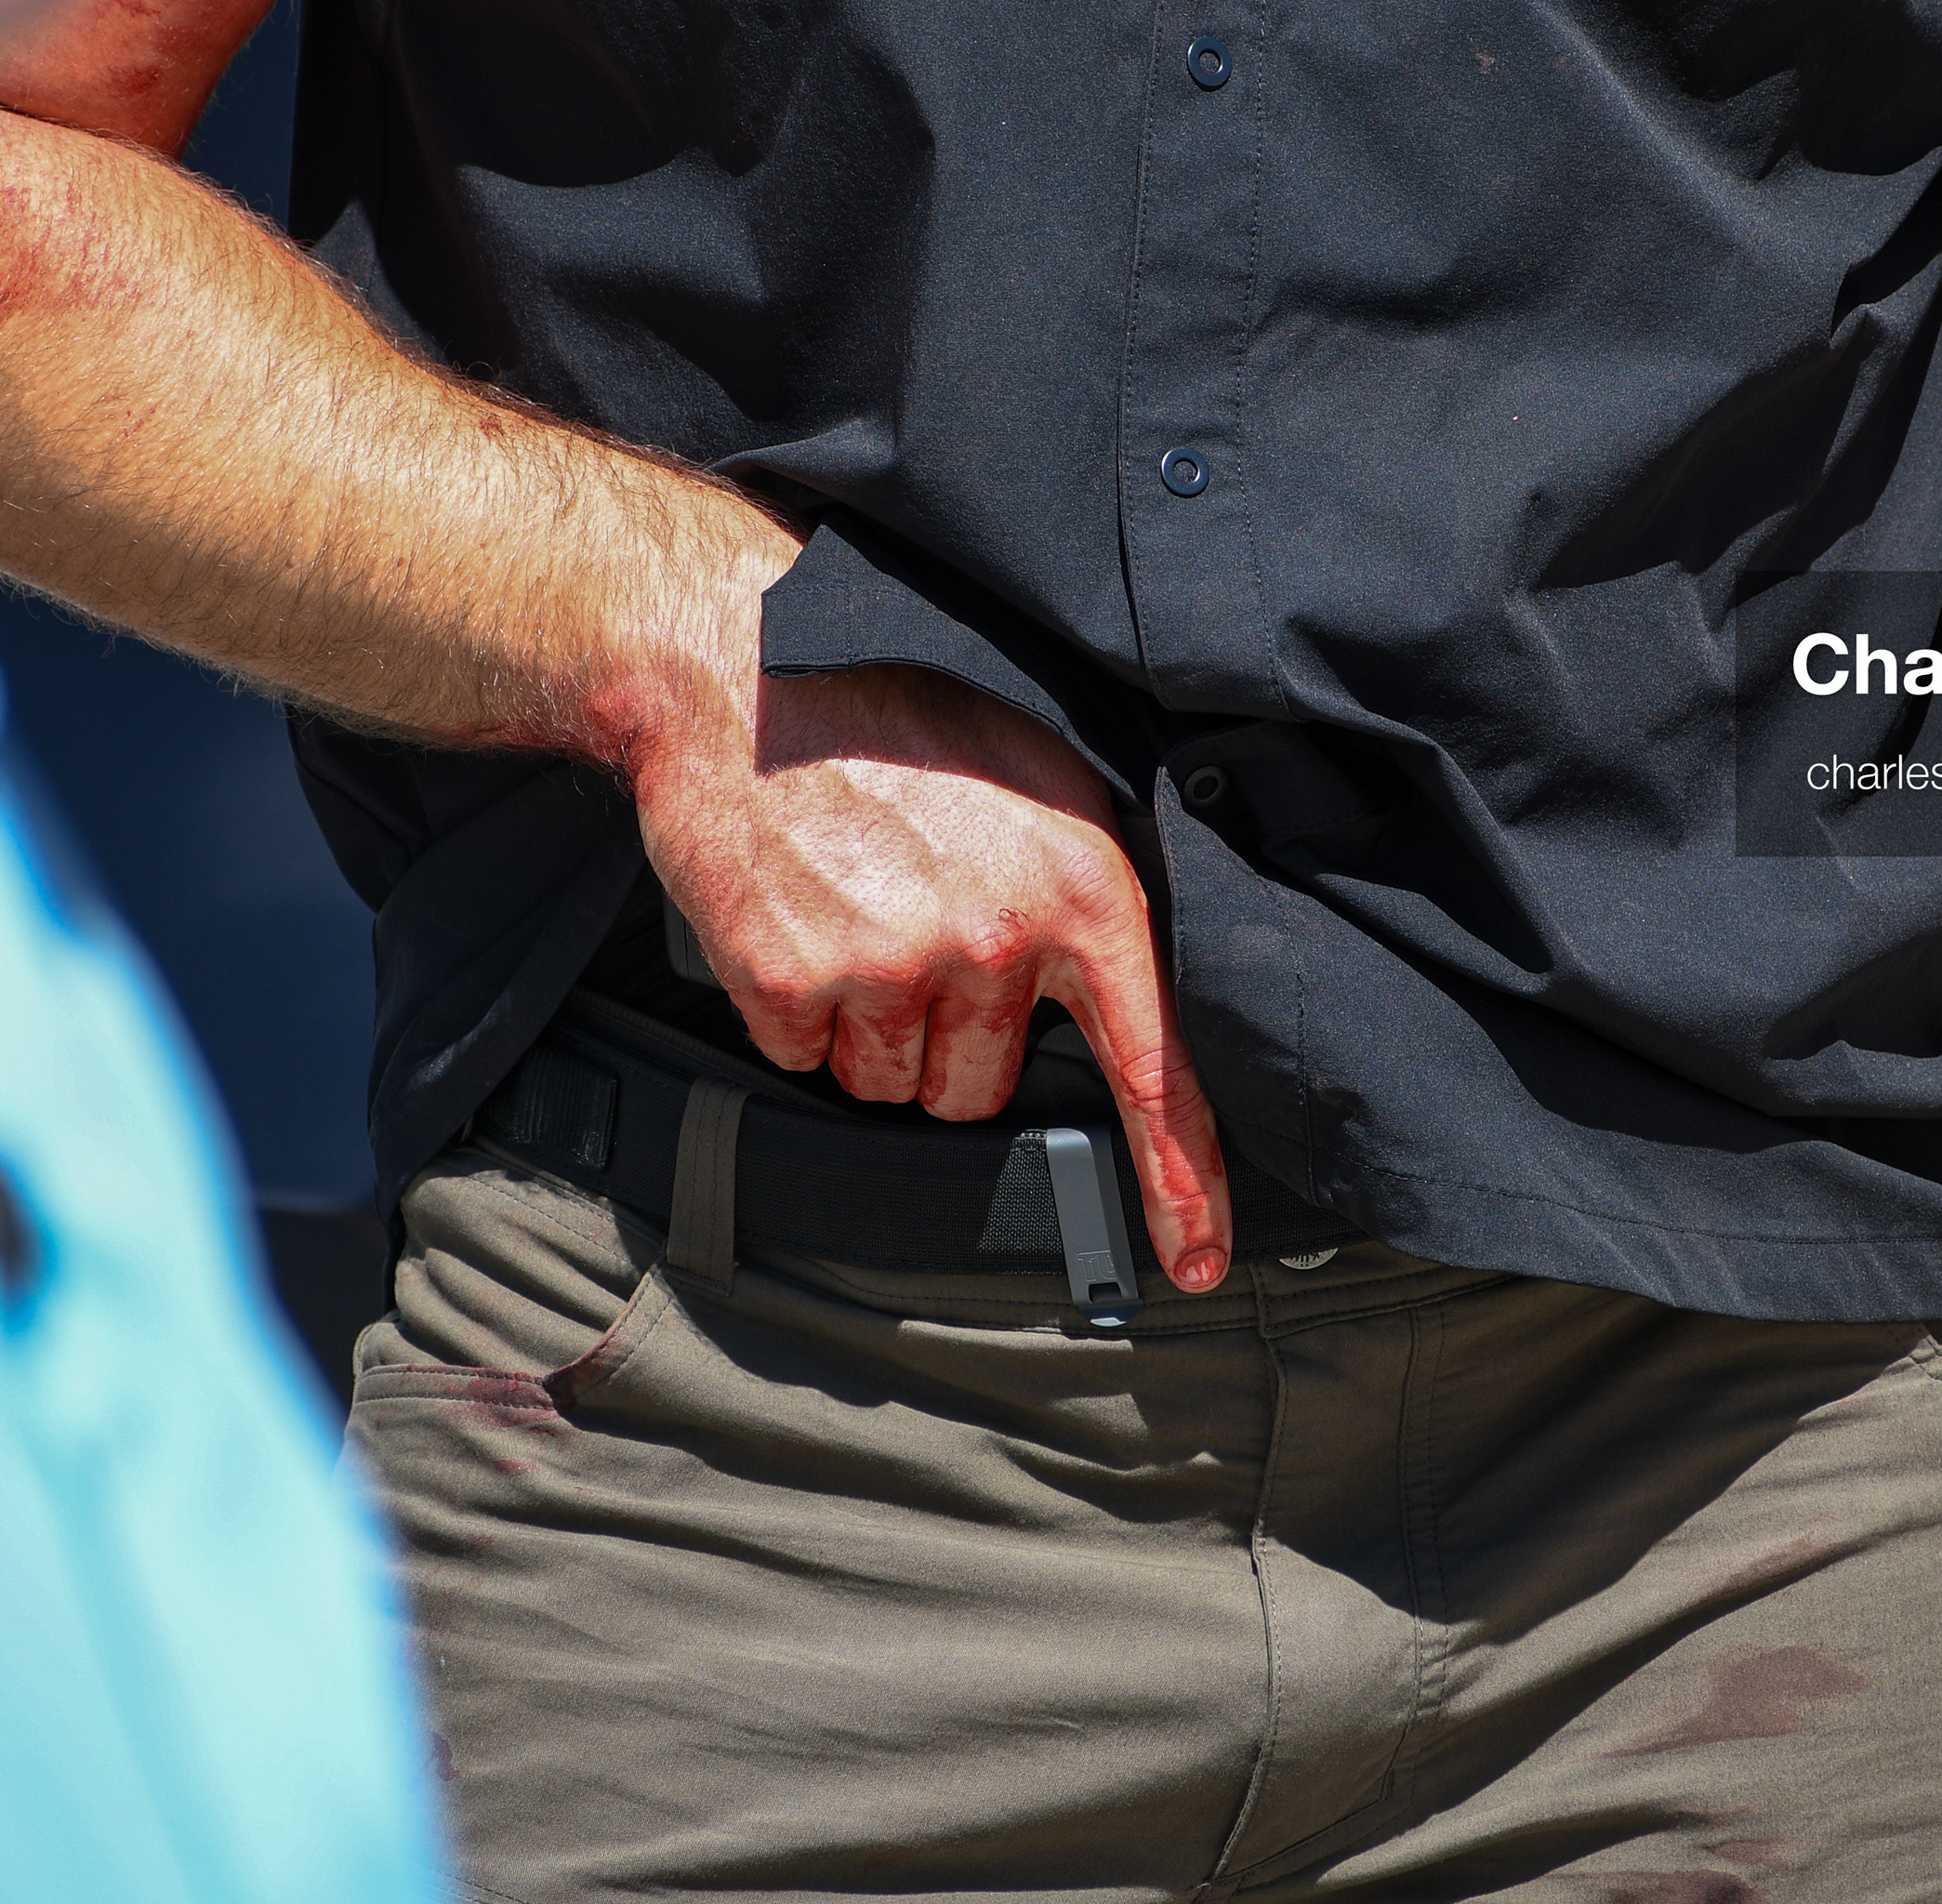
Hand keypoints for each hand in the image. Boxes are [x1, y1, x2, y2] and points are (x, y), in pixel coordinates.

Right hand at [626, 591, 1233, 1291]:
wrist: (746, 678)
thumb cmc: (903, 723)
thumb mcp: (1045, 779)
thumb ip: (1094, 894)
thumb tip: (1136, 1007)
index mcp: (1082, 885)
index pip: (1155, 1063)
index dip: (1184, 1178)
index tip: (1195, 1262)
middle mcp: (995, 937)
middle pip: (987, 1087)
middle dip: (956, 1035)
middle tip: (921, 923)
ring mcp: (889, 967)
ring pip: (899, 1085)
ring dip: (878, 1030)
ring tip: (859, 911)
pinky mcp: (792, 985)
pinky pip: (810, 1061)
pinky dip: (803, 1015)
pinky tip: (803, 921)